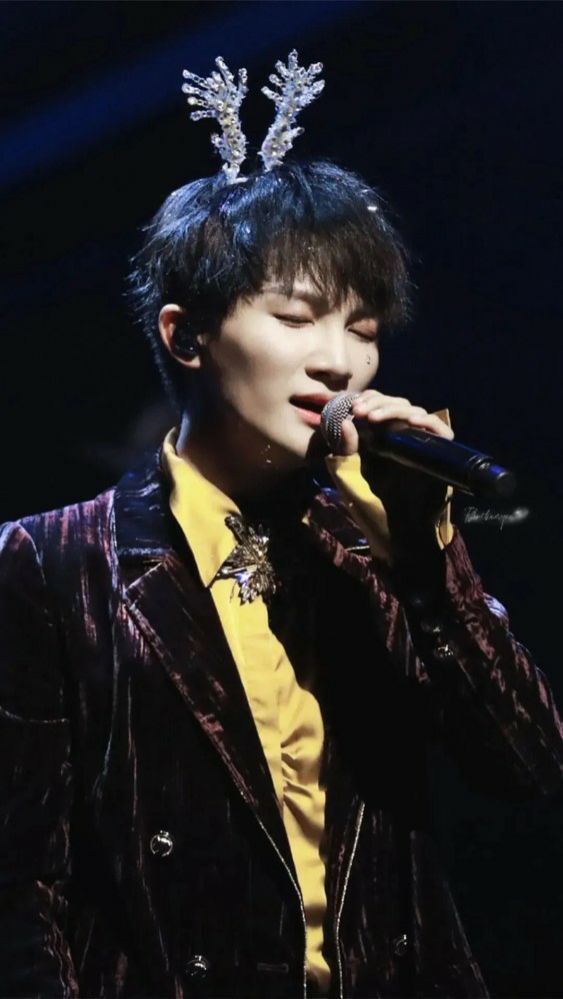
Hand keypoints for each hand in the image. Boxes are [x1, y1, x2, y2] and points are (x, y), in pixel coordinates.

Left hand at [338, 389, 453, 546]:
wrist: (396, 531)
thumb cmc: (372, 504)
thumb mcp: (350, 473)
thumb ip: (345, 449)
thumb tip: (346, 422)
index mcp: (383, 435)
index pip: (381, 405)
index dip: (369, 399)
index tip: (353, 405)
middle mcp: (403, 435)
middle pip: (397, 404)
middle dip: (377, 403)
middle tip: (359, 411)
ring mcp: (421, 442)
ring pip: (414, 411)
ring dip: (393, 410)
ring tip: (373, 418)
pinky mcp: (439, 452)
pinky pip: (438, 428)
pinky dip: (427, 421)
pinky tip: (411, 421)